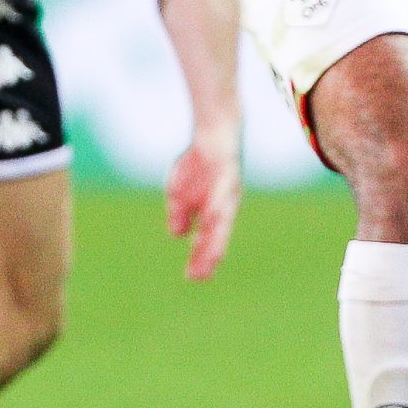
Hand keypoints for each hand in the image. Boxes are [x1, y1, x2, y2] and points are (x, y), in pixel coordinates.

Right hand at [165, 122, 242, 280]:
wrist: (214, 129)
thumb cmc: (200, 160)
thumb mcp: (181, 190)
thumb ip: (180, 211)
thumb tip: (178, 234)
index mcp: (215, 210)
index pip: (207, 239)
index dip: (201, 257)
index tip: (193, 277)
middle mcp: (225, 204)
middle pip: (217, 235)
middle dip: (208, 256)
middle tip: (200, 277)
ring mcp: (229, 190)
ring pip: (223, 219)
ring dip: (215, 238)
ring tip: (212, 258)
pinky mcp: (229, 174)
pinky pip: (222, 193)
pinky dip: (216, 207)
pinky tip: (210, 219)